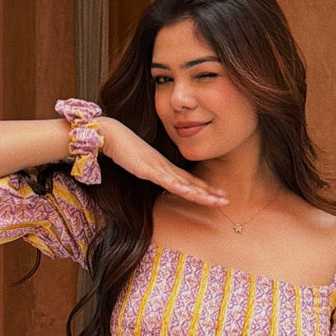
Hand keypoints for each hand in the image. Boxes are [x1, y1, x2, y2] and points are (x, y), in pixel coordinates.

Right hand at [98, 118, 227, 206]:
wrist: (109, 134)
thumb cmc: (120, 147)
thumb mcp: (137, 163)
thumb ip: (146, 171)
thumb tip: (151, 178)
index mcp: (163, 167)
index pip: (188, 180)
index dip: (203, 188)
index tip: (217, 195)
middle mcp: (165, 167)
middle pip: (191, 183)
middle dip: (209, 193)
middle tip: (226, 200)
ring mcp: (158, 168)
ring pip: (185, 185)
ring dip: (203, 194)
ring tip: (219, 201)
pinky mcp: (147, 169)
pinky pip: (167, 181)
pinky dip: (181, 188)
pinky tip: (191, 193)